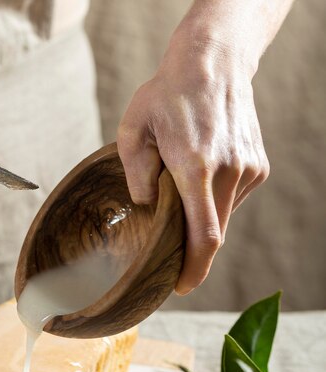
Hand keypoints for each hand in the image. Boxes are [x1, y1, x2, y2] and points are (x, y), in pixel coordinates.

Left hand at [117, 40, 268, 294]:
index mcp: (195, 167)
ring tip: (179, 198)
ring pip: (222, 217)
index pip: (203, 235)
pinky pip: (231, 199)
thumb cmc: (165, 96)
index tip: (180, 288)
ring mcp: (248, 169)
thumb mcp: (133, 132)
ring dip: (200, 220)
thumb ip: (136, 178)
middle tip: (170, 263)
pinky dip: (212, 202)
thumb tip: (147, 210)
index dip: (194, 268)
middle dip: (192, 254)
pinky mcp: (257, 166)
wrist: (212, 64)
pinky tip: (198, 180)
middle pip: (214, 234)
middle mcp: (228, 171)